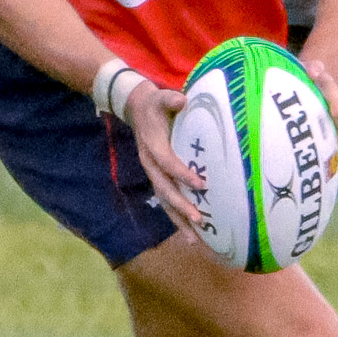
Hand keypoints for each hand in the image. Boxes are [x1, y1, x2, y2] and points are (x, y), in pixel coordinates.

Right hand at [124, 81, 204, 237]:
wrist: (136, 110)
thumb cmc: (154, 105)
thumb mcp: (160, 97)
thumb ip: (170, 98)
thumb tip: (182, 100)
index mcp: (152, 146)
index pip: (167, 163)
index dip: (182, 174)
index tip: (201, 184)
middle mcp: (151, 164)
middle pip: (165, 190)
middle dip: (181, 206)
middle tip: (198, 220)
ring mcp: (153, 173)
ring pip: (165, 201)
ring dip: (179, 220)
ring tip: (194, 239)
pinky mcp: (159, 178)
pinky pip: (167, 200)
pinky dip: (178, 216)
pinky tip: (192, 232)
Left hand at [302, 59, 337, 177]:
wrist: (316, 79)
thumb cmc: (308, 74)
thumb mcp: (311, 67)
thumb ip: (314, 67)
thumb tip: (313, 71)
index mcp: (329, 92)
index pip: (333, 97)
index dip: (335, 105)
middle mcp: (334, 109)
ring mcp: (331, 122)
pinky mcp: (326, 131)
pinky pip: (330, 147)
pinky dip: (335, 160)